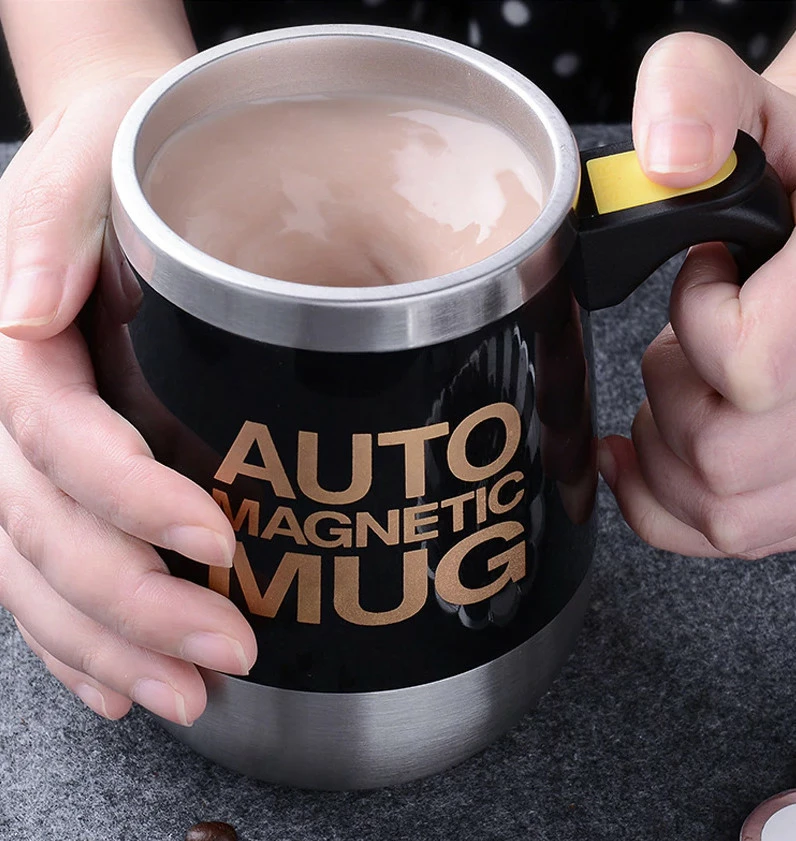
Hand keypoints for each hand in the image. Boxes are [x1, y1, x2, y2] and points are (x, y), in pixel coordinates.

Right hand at [0, 77, 256, 724]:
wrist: (106, 168)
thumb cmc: (109, 167)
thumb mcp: (79, 170)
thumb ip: (47, 231)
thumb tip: (23, 312)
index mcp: (12, 348)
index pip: (61, 442)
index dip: (132, 500)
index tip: (222, 542)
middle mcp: (2, 417)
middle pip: (48, 531)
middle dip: (136, 606)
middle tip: (227, 655)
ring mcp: (16, 462)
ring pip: (38, 574)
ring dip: (111, 647)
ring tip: (189, 697)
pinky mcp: (45, 484)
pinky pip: (39, 575)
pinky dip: (76, 641)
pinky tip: (120, 688)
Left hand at [599, 31, 795, 558]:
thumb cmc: (794, 167)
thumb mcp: (757, 102)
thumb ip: (702, 95)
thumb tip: (669, 162)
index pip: (755, 366)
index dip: (701, 322)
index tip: (704, 271)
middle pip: (724, 453)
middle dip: (671, 390)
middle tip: (683, 337)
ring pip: (724, 510)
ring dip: (663, 447)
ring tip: (680, 382)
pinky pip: (729, 536)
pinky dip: (661, 507)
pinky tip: (633, 457)